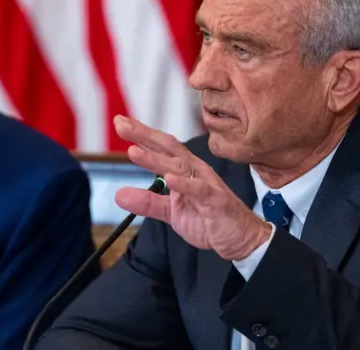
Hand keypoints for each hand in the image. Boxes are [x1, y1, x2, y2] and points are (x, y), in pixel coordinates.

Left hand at [112, 115, 272, 261]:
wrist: (240, 238)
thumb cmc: (209, 218)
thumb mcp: (172, 212)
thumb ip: (147, 202)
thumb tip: (119, 195)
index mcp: (185, 170)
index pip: (161, 147)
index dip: (141, 134)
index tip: (120, 122)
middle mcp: (195, 171)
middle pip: (168, 148)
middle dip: (144, 135)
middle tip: (121, 124)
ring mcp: (206, 184)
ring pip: (179, 167)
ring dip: (156, 159)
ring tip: (134, 151)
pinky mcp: (216, 201)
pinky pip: (199, 190)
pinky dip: (185, 184)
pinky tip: (169, 179)